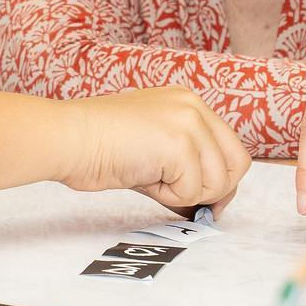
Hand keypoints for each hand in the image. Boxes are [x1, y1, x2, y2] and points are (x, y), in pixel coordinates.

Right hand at [64, 87, 251, 209]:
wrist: (68, 138)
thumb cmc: (99, 146)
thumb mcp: (154, 147)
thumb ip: (187, 164)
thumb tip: (215, 202)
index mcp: (188, 102)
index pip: (230, 147)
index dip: (221, 179)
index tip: (205, 200)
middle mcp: (193, 106)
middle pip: (236, 164)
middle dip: (213, 190)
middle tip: (181, 197)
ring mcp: (188, 122)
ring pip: (217, 182)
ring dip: (184, 193)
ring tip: (150, 176)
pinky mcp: (178, 144)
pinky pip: (191, 191)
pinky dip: (167, 196)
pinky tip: (142, 177)